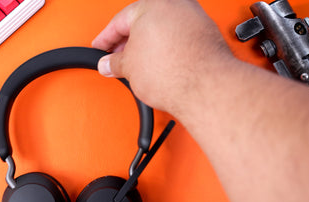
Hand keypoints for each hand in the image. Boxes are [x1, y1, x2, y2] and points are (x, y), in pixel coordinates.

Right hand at [92, 0, 235, 115]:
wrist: (204, 87)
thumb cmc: (173, 72)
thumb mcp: (129, 67)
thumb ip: (115, 62)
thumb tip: (109, 64)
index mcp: (151, 4)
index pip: (120, 21)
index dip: (106, 39)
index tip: (101, 49)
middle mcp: (175, 4)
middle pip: (143, 23)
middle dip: (128, 43)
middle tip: (117, 60)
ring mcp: (194, 16)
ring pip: (163, 30)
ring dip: (148, 47)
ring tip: (139, 67)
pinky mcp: (207, 32)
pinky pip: (179, 37)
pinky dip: (168, 49)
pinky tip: (161, 65)